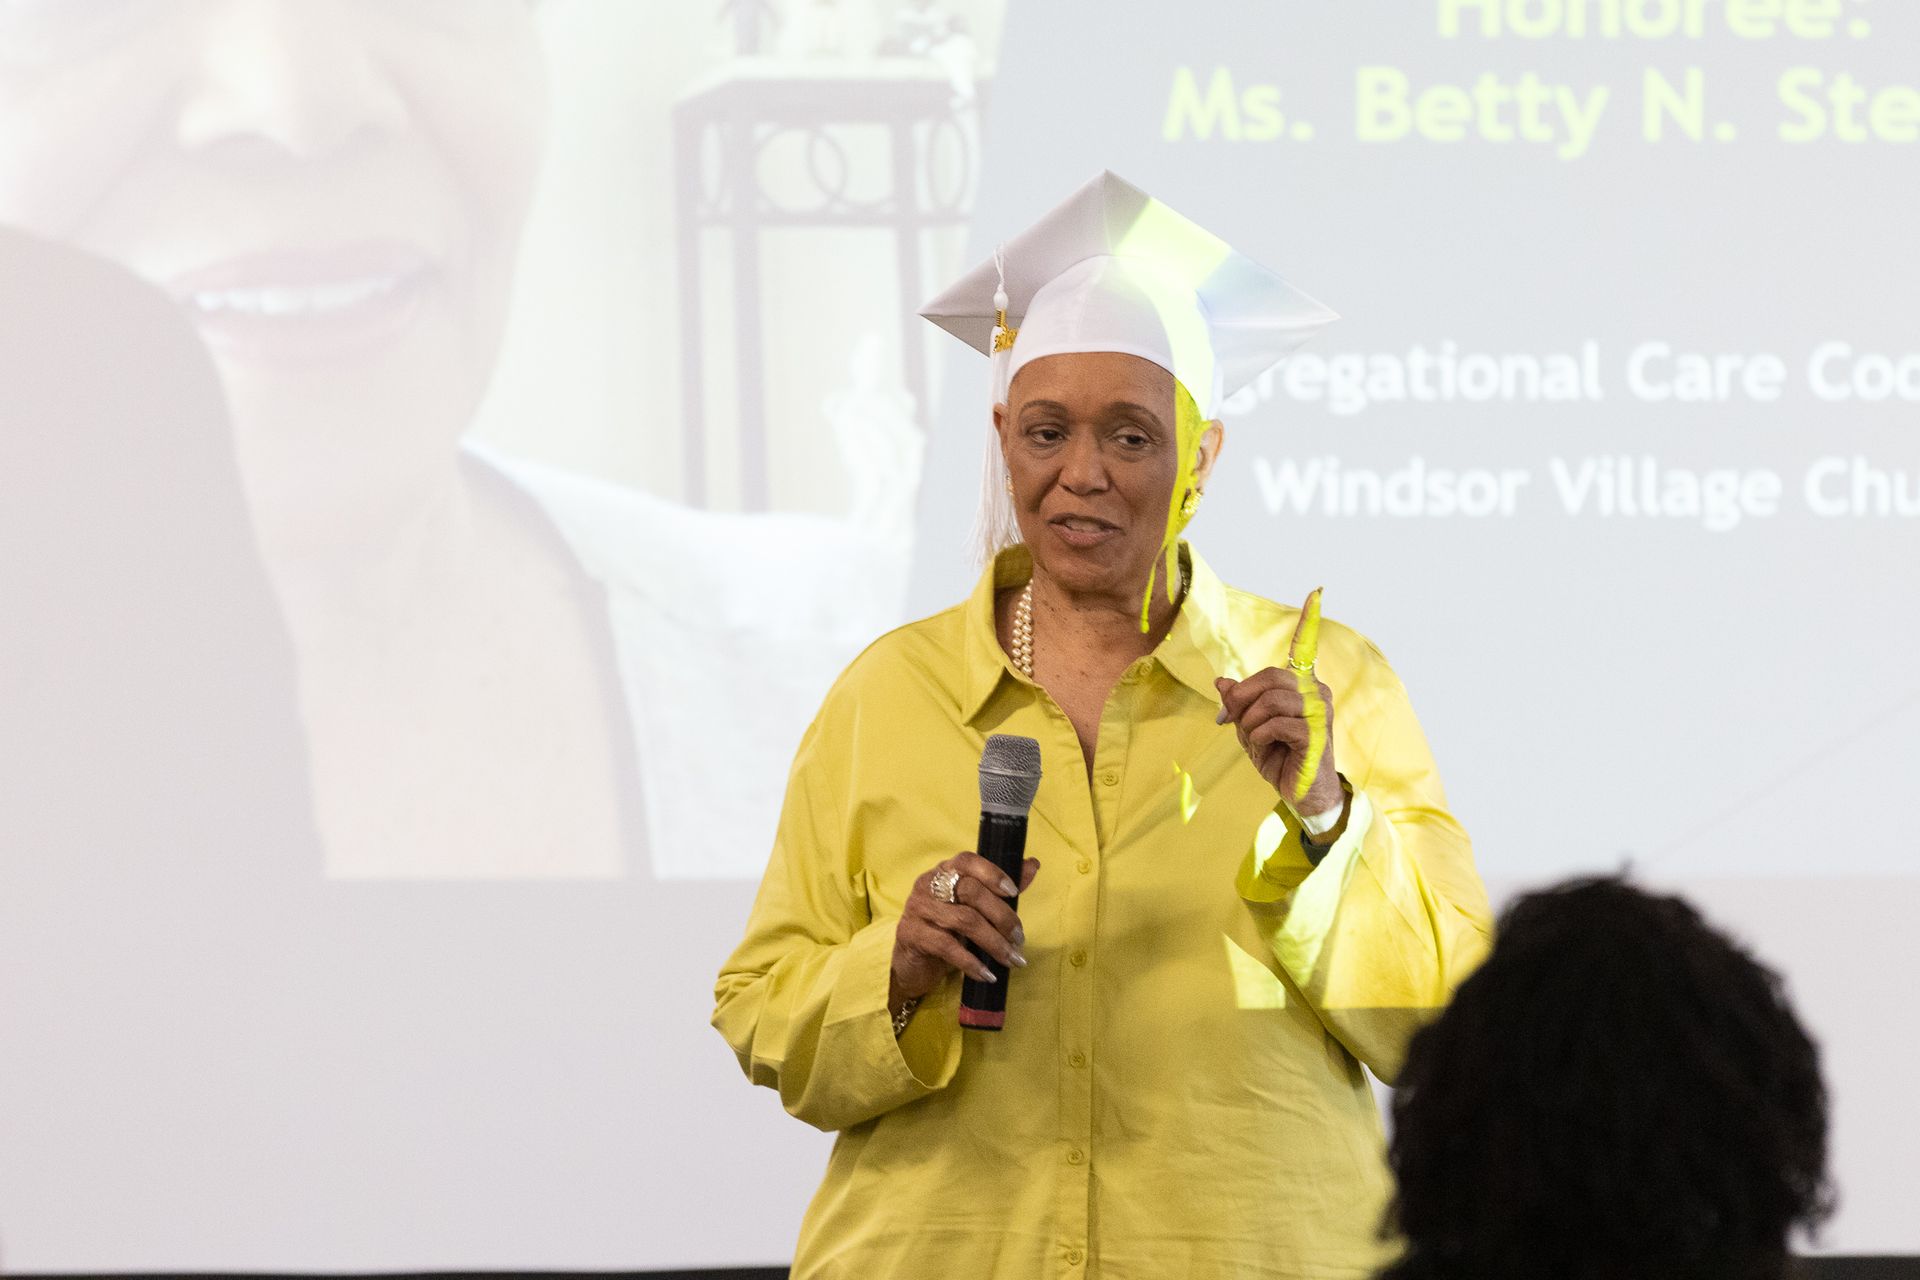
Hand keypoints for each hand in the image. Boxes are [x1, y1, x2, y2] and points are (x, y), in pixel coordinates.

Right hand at [890, 853, 1039, 1008]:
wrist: (913, 963)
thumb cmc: (947, 930)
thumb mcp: (974, 908)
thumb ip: (1000, 888)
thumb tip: (1032, 864)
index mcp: (944, 872)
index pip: (967, 860)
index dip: (992, 873)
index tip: (1014, 892)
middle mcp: (928, 884)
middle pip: (970, 891)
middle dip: (1002, 916)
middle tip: (1019, 938)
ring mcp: (918, 908)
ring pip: (963, 920)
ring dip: (994, 943)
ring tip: (1012, 959)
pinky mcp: (911, 935)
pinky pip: (947, 946)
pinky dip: (972, 963)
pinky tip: (988, 975)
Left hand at [1215, 587, 1343, 817]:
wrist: (1301, 794)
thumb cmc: (1280, 757)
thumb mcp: (1251, 728)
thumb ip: (1239, 704)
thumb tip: (1222, 682)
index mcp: (1302, 685)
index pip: (1306, 647)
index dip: (1310, 620)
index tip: (1316, 590)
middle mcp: (1316, 691)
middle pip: (1269, 677)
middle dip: (1242, 698)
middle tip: (1232, 720)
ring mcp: (1320, 712)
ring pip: (1271, 700)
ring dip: (1251, 722)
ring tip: (1254, 739)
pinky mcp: (1317, 733)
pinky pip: (1275, 723)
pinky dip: (1259, 737)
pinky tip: (1265, 748)